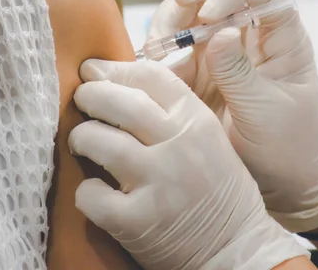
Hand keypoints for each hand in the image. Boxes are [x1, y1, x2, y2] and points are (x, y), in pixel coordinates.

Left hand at [69, 60, 307, 269]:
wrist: (236, 248)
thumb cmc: (219, 191)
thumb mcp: (210, 140)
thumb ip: (175, 114)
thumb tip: (124, 83)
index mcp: (198, 122)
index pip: (151, 76)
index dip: (117, 69)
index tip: (95, 70)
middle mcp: (179, 146)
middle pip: (121, 102)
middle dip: (91, 95)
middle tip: (82, 99)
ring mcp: (158, 181)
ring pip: (99, 140)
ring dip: (82, 137)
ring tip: (81, 142)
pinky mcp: (137, 219)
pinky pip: (91, 194)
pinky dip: (87, 192)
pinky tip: (94, 191)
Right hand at [149, 0, 317, 231]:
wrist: (280, 181)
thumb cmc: (289, 144)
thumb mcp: (267, 110)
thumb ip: (239, 73)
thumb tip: (217, 33)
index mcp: (281, 35)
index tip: (213, 14)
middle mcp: (248, 31)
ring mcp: (218, 47)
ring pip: (190, 8)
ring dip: (172, 19)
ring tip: (164, 51)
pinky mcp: (193, 68)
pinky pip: (169, 44)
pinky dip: (158, 49)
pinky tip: (156, 67)